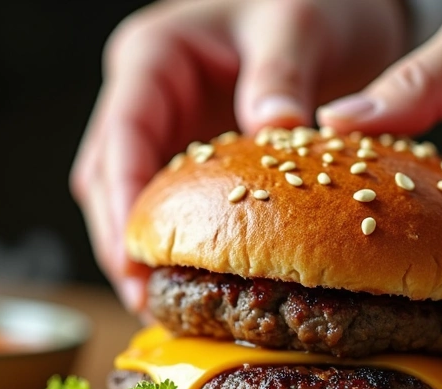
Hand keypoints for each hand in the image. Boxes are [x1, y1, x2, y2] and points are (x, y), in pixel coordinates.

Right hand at [71, 0, 407, 308]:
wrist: (335, 11)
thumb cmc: (313, 4)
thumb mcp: (301, 25)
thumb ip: (282, 75)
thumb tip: (274, 127)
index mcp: (154, 54)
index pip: (122, 134)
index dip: (122, 200)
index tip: (135, 256)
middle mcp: (142, 92)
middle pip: (106, 177)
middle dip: (119, 240)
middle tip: (147, 300)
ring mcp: (158, 125)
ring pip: (122, 197)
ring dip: (136, 250)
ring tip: (162, 306)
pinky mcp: (181, 153)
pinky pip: (161, 205)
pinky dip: (170, 245)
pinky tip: (188, 284)